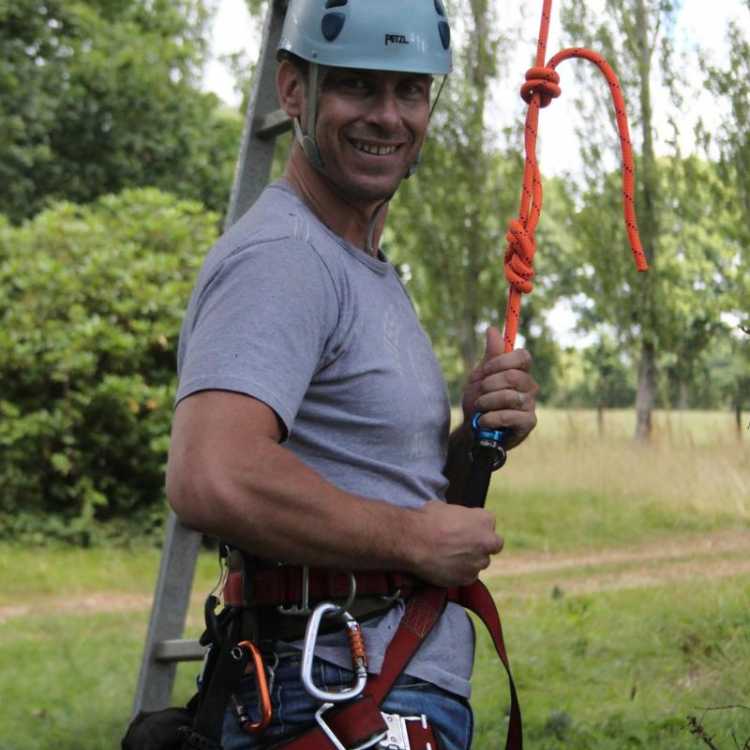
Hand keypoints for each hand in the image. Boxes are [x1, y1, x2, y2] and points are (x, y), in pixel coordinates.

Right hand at [411, 501, 502, 586]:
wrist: (413, 541)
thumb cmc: (426, 520)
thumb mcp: (446, 508)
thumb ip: (459, 517)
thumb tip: (454, 521)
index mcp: (484, 519)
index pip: (489, 523)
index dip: (476, 527)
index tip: (466, 529)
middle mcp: (487, 541)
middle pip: (493, 545)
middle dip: (482, 545)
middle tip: (464, 545)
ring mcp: (479, 562)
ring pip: (480, 562)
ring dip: (469, 561)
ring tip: (449, 557)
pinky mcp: (468, 578)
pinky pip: (468, 576)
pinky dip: (459, 573)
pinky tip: (444, 566)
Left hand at [461, 326, 537, 450]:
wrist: (472, 430)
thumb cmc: (479, 401)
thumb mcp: (480, 376)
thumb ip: (490, 355)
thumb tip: (492, 329)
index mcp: (520, 372)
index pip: (522, 356)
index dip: (502, 361)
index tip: (484, 370)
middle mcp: (529, 386)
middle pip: (514, 376)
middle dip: (490, 384)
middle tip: (479, 392)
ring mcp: (530, 405)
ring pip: (511, 396)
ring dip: (488, 402)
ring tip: (479, 408)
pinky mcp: (528, 423)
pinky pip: (511, 416)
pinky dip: (492, 418)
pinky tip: (483, 421)